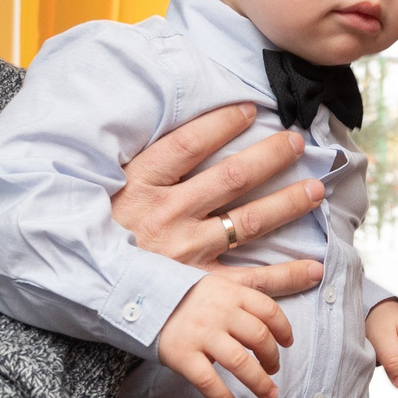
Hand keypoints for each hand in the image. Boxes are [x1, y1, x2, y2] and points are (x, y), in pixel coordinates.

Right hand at [111, 102, 324, 297]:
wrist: (81, 288)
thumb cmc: (96, 233)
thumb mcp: (108, 188)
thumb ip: (142, 162)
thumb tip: (184, 132)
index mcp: (141, 184)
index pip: (189, 144)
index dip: (222, 123)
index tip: (250, 109)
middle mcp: (168, 215)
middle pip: (231, 178)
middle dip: (269, 157)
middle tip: (297, 143)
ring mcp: (185, 253)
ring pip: (248, 222)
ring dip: (287, 204)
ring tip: (315, 189)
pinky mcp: (198, 287)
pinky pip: (251, 281)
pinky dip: (287, 275)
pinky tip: (315, 266)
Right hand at [155, 274, 292, 397]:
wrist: (138, 298)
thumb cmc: (184, 296)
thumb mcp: (217, 284)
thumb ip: (246, 293)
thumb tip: (287, 305)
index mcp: (231, 292)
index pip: (269, 311)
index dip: (284, 330)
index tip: (288, 343)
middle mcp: (219, 312)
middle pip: (259, 338)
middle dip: (272, 359)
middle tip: (273, 369)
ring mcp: (200, 334)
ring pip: (240, 362)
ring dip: (259, 382)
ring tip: (269, 394)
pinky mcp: (182, 354)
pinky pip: (209, 381)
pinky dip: (224, 397)